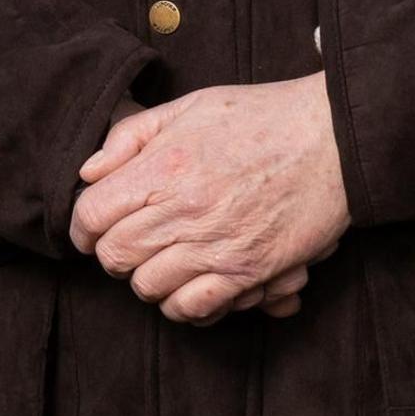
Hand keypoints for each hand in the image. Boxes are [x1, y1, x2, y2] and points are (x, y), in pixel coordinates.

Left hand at [69, 79, 350, 324]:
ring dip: (147, 279)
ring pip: (148, 287)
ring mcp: (215, 245)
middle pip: (115, 255)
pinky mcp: (247, 271)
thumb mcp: (188, 107)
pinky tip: (189, 287)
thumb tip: (89, 171)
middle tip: (128, 246)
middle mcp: (183, 210)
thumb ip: (131, 136)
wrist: (331, 138)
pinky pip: (194, 308)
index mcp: (162, 167)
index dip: (83, 226)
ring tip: (161, 264)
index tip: (91, 229)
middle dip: (113, 254)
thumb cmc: (261, 117)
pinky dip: (183, 305)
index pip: (92, 215)